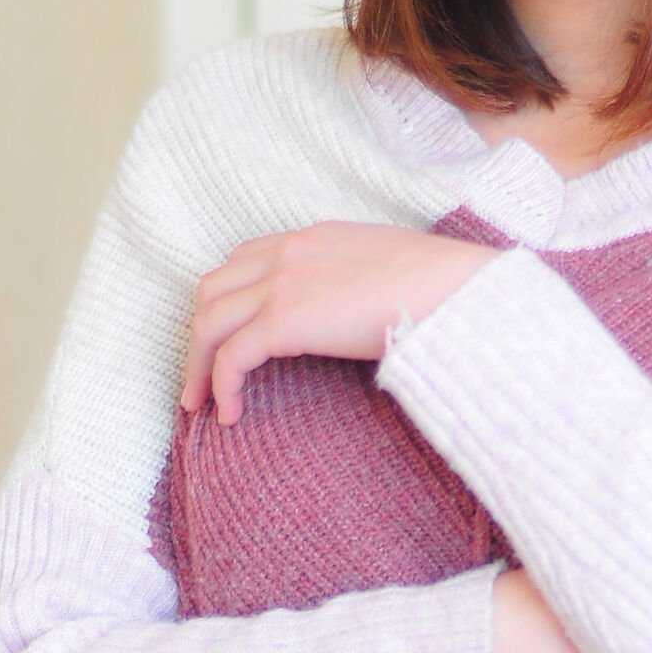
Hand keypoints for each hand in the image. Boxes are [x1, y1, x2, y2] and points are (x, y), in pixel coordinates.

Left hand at [179, 222, 495, 422]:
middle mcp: (286, 252)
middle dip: (199, 334)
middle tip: (200, 377)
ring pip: (209, 321)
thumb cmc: (440, 285)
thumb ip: (354, 281)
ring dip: (197, 364)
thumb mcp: (386, 267)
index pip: (244, 260)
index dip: (227, 301)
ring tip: (202, 404)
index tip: (225, 338)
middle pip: (213, 289)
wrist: (454, 286)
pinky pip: (230, 356)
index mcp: (312, 238)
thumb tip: (353, 315)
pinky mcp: (284, 319)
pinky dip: (221, 386)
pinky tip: (230, 414)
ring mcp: (281, 283)